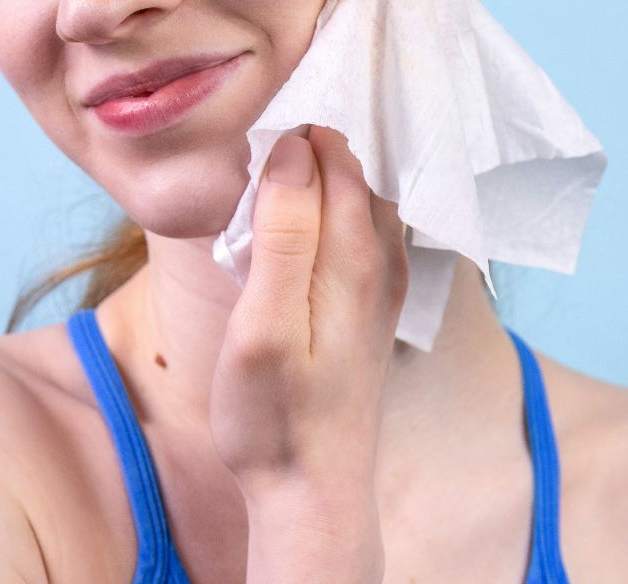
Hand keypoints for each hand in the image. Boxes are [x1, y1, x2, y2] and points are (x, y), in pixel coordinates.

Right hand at [209, 124, 411, 497]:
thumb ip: (283, 234)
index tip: (243, 145)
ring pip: (357, 198)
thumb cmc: (274, 415)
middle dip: (305, 148)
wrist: (312, 491)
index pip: (331, 151)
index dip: (286, 136)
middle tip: (248, 163)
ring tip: (266, 192)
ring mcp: (384, 282)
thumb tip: (295, 149)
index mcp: (356, 252)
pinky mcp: (374, 305)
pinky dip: (330, 214)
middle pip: (350, 168)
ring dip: (318, 181)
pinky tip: (295, 234)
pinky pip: (360, 230)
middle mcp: (383, 258)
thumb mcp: (263, 323)